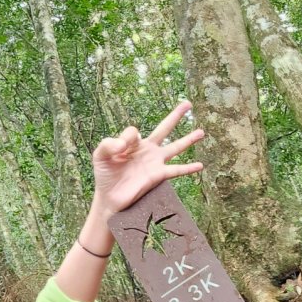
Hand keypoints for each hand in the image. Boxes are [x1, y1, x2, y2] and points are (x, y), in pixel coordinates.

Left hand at [90, 101, 203, 221]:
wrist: (110, 198)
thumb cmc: (105, 176)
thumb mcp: (100, 155)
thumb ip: (108, 144)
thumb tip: (124, 144)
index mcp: (133, 143)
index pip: (133, 131)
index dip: (126, 138)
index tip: (120, 149)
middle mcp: (147, 150)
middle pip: (164, 128)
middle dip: (176, 115)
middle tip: (188, 104)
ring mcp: (154, 162)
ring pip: (175, 147)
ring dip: (189, 140)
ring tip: (202, 132)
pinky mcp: (158, 176)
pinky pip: (176, 170)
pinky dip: (188, 168)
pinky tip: (200, 165)